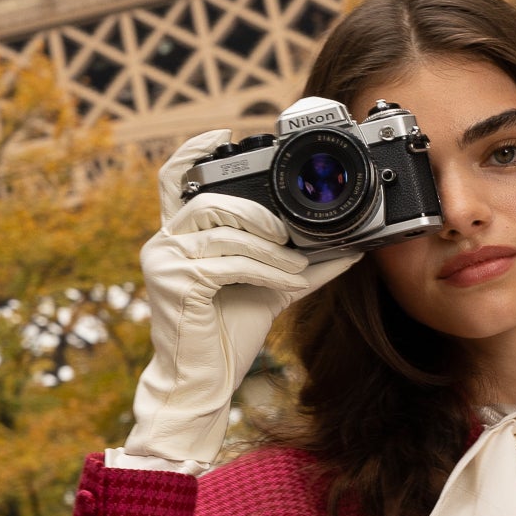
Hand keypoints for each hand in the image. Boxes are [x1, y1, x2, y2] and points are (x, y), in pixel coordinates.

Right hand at [121, 129, 360, 471]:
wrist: (202, 381)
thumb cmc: (228, 333)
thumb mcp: (269, 288)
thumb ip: (301, 263)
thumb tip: (350, 248)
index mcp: (179, 237)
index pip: (174, 180)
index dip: (194, 152)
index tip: (225, 134)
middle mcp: (164, 242)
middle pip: (211, 202)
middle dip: (257, 213)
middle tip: (289, 232)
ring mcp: (165, 261)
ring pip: (224, 230)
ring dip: (267, 246)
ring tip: (294, 264)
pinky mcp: (177, 284)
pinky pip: (228, 262)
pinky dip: (264, 269)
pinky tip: (285, 280)